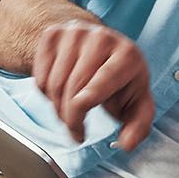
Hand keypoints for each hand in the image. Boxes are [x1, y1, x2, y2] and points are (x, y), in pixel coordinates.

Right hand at [32, 19, 155, 149]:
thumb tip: (127, 144)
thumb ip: (138, 126)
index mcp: (127, 55)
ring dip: (57, 108)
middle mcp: (102, 38)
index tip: (80, 131)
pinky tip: (61, 92)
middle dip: (71, 118)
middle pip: (73, 87)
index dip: (83, 108)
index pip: (100, 82)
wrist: (100, 46)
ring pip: (53, 84)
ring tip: (70, 113)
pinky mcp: (53, 34)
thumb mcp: (137, 101)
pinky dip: (46, 94)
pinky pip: (40, 76)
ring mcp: (75, 33)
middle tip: (76, 132)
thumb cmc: (121, 78)